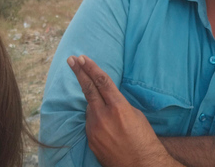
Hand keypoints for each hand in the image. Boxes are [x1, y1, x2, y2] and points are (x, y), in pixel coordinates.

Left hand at [68, 55, 183, 166]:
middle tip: (71, 59)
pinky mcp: (90, 140)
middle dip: (79, 72)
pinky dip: (95, 119)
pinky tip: (107, 127)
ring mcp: (94, 129)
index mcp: (118, 107)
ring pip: (90, 108)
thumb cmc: (143, 137)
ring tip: (110, 115)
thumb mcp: (134, 114)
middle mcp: (103, 116)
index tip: (83, 58)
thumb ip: (117, 103)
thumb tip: (105, 98)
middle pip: (88, 89)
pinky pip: (90, 123)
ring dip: (94, 104)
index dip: (91, 68)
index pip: (101, 81)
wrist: (141, 163)